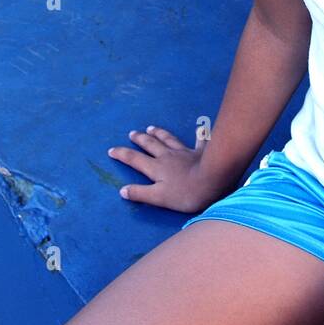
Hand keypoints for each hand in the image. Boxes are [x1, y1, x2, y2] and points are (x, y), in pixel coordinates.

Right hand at [108, 125, 224, 213]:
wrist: (212, 180)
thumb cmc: (185, 193)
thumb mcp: (158, 198)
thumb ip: (140, 193)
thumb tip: (122, 190)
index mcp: (156, 168)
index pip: (135, 159)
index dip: (122, 154)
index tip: (111, 150)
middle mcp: (167, 156)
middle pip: (150, 145)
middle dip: (140, 139)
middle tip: (132, 133)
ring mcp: (184, 152)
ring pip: (168, 140)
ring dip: (159, 133)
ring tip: (151, 127)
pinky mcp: (200, 153)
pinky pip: (199, 142)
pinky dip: (198, 136)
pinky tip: (199, 129)